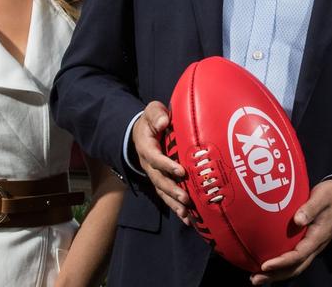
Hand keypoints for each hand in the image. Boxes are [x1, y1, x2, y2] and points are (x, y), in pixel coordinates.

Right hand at [131, 100, 190, 223]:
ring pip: (162, 192)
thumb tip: (164, 121)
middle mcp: (149, 164)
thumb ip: (156, 114)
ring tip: (186, 215)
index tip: (181, 171)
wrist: (143, 131)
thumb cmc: (152, 120)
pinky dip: (176, 208)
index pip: (155, 158)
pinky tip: (188, 219)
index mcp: (146, 146)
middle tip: (185, 198)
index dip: (166, 165)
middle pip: (158, 180)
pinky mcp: (161, 181)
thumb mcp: (151, 111)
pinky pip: (167, 196)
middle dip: (172, 190)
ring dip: (173, 204)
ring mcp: (154, 174)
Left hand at [250, 179, 331, 284]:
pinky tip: (267, 265)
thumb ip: (310, 208)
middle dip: (276, 275)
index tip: (265, 265)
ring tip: (256, 278)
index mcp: (318, 236)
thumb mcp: (322, 197)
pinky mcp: (308, 243)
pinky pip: (295, 260)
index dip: (282, 262)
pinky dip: (281, 266)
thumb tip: (297, 220)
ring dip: (277, 274)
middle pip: (295, 267)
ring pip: (295, 267)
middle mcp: (315, 246)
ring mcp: (312, 246)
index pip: (299, 255)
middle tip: (255, 279)